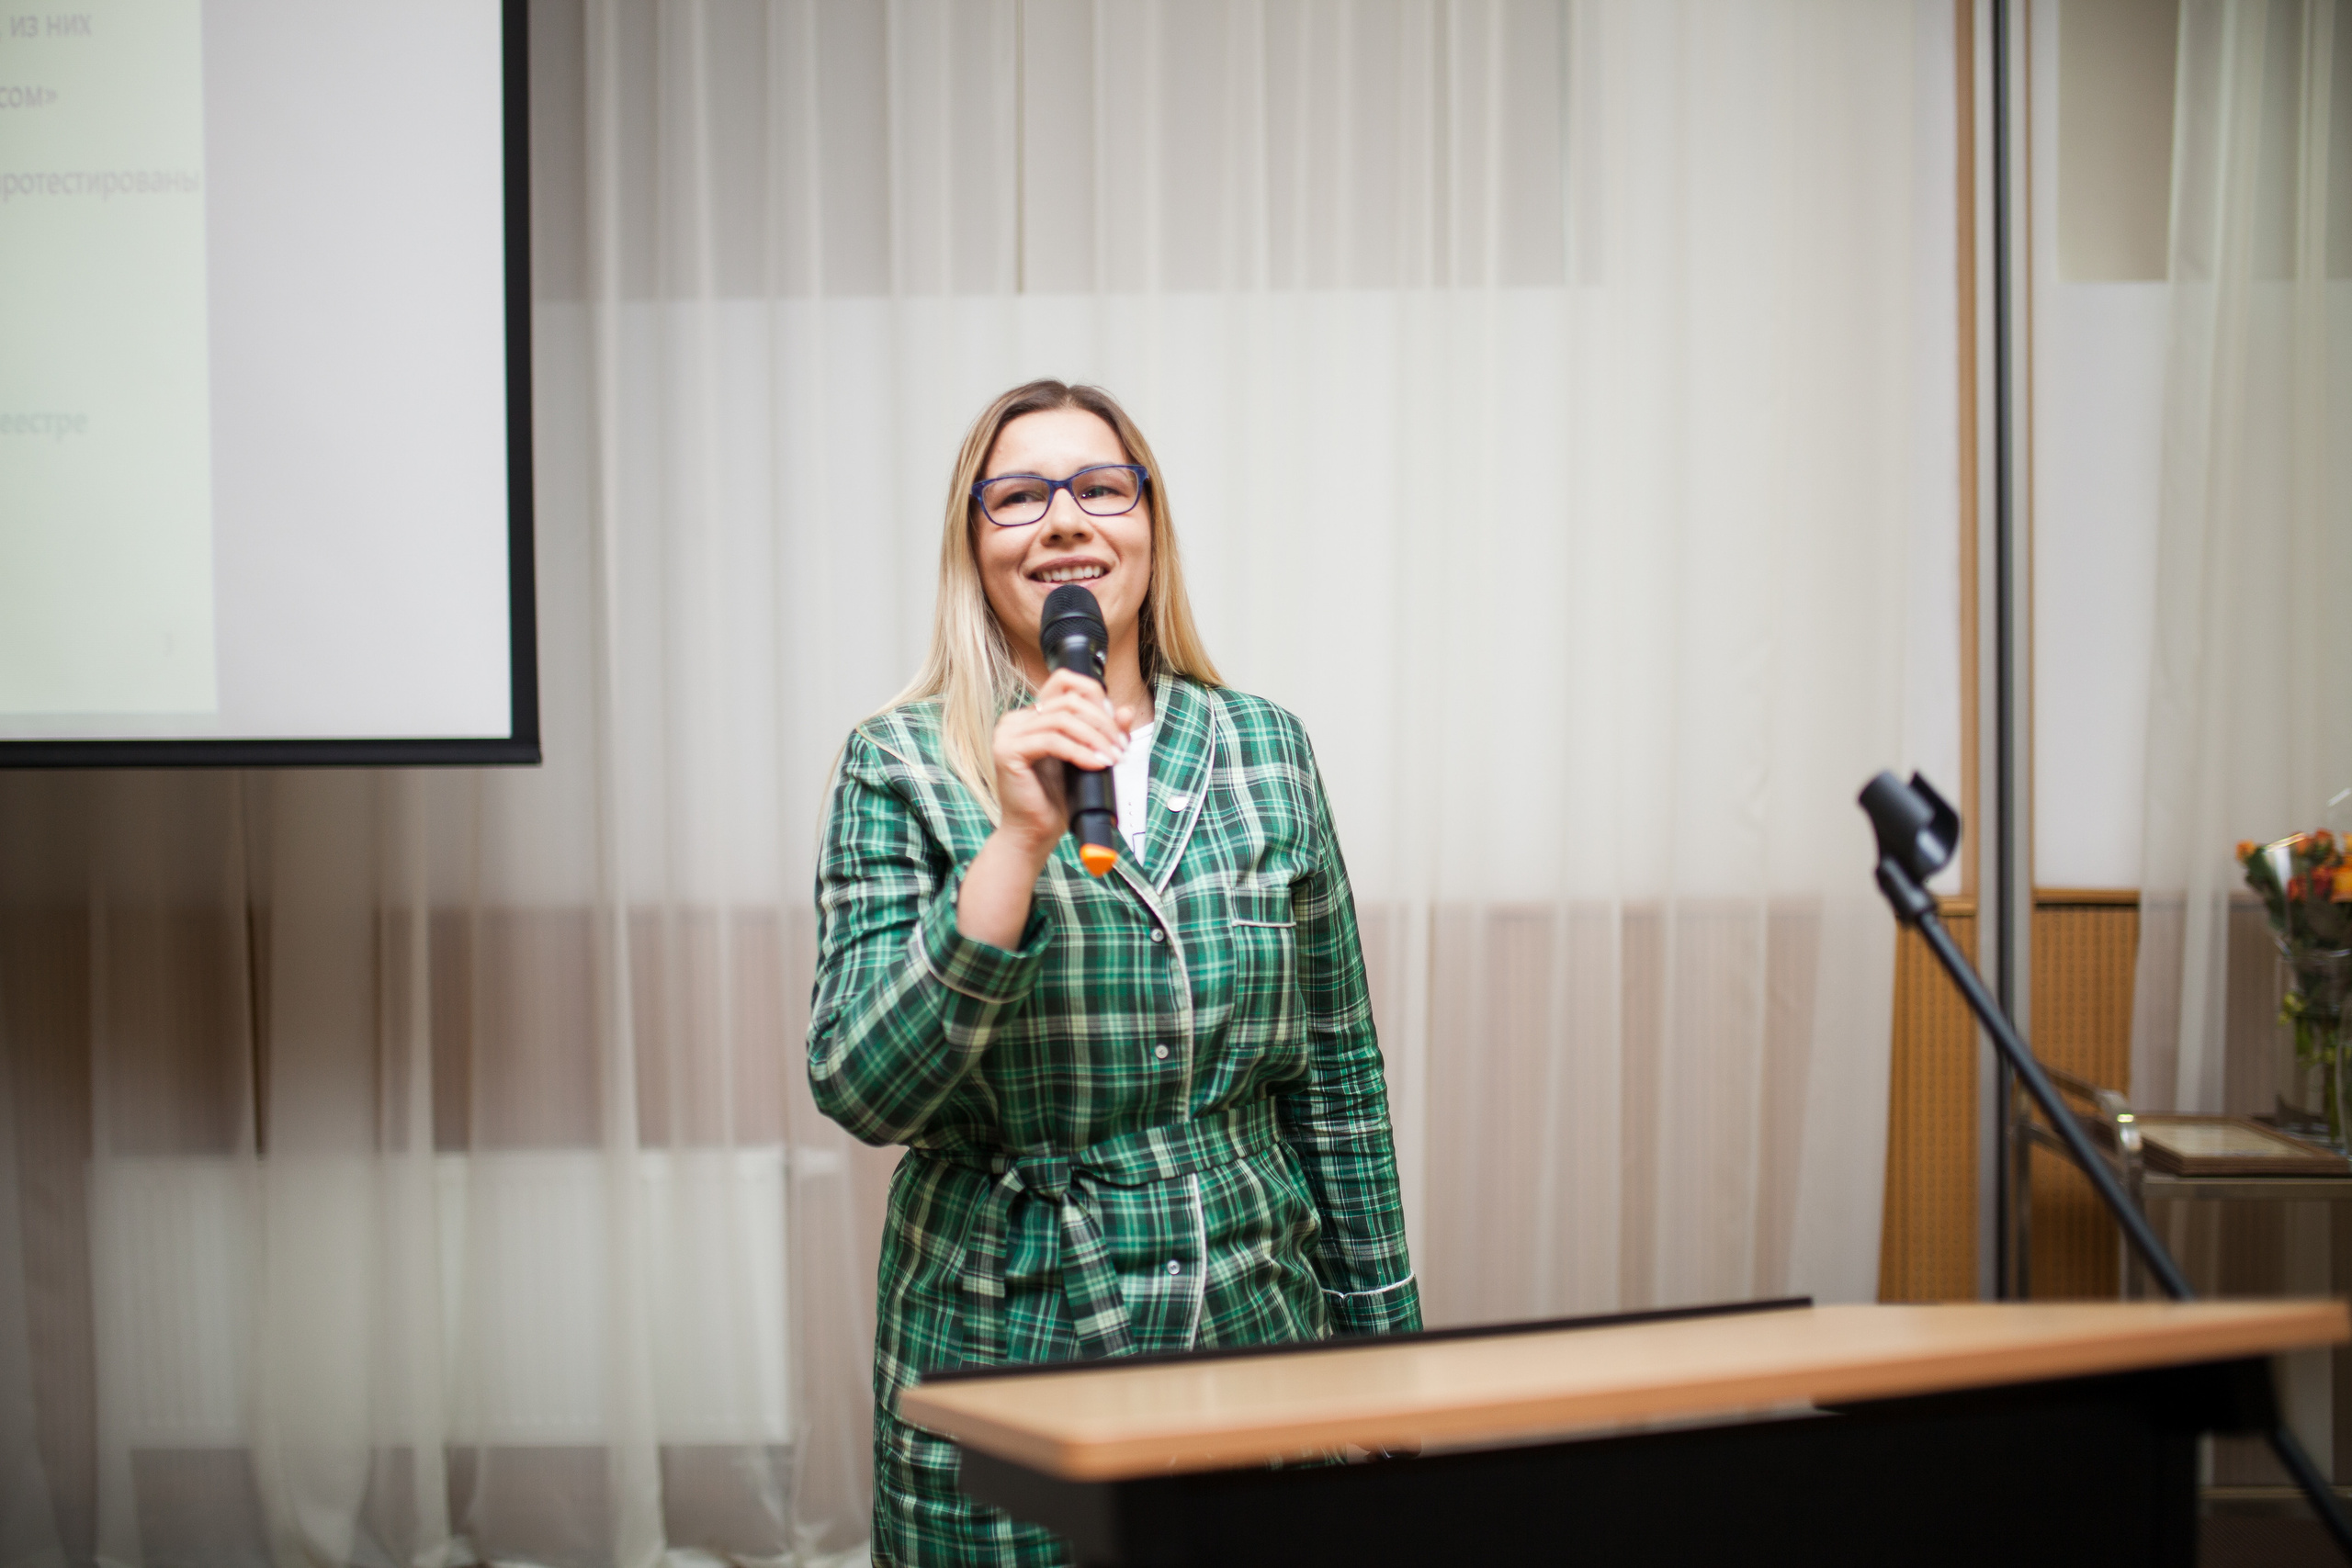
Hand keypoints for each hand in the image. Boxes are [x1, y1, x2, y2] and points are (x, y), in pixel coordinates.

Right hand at [988, 668, 1134, 862]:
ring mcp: (1007, 734)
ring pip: (1062, 719)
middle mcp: (1015, 720)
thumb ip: (1102, 733)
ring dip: (1095, 737)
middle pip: (1067, 700)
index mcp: (1030, 716)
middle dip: (1102, 721)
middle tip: (1120, 745)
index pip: (1063, 682)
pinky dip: (1080, 751)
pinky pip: (1052, 741)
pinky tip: (1097, 764)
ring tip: (1113, 757)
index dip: (1094, 695)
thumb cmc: (1056, 800)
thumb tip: (1126, 710)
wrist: (1033, 834)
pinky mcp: (1007, 751)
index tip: (1115, 721)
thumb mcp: (1085, 758)